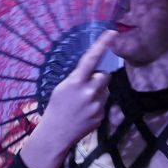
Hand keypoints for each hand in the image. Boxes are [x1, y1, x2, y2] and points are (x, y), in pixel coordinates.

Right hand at [15, 35, 113, 167]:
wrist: (56, 134)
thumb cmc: (56, 108)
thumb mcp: (62, 88)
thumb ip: (78, 78)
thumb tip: (93, 71)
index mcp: (75, 82)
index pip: (91, 59)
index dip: (102, 44)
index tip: (112, 33)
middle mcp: (88, 92)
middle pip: (104, 75)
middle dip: (99, 77)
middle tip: (86, 85)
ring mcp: (96, 105)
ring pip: (104, 90)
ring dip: (97, 92)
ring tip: (82, 103)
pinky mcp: (101, 116)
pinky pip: (103, 104)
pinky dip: (96, 105)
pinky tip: (84, 112)